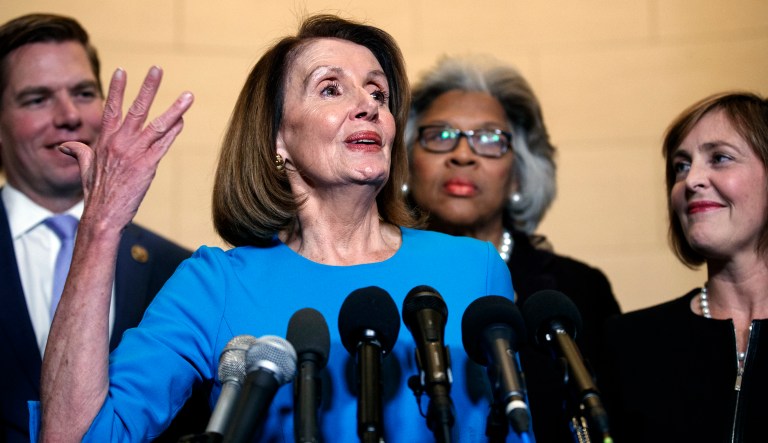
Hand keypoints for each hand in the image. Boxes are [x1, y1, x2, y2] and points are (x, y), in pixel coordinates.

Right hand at [60, 66, 193, 230]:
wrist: (103, 214)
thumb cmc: (95, 192)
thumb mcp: (85, 168)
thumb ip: (79, 151)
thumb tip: (65, 144)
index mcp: (105, 140)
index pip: (112, 108)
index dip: (118, 89)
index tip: (122, 70)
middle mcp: (120, 142)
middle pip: (137, 109)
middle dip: (148, 88)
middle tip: (157, 69)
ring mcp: (134, 153)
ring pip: (158, 125)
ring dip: (175, 109)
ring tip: (188, 95)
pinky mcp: (147, 166)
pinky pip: (164, 145)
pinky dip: (174, 132)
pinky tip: (183, 120)